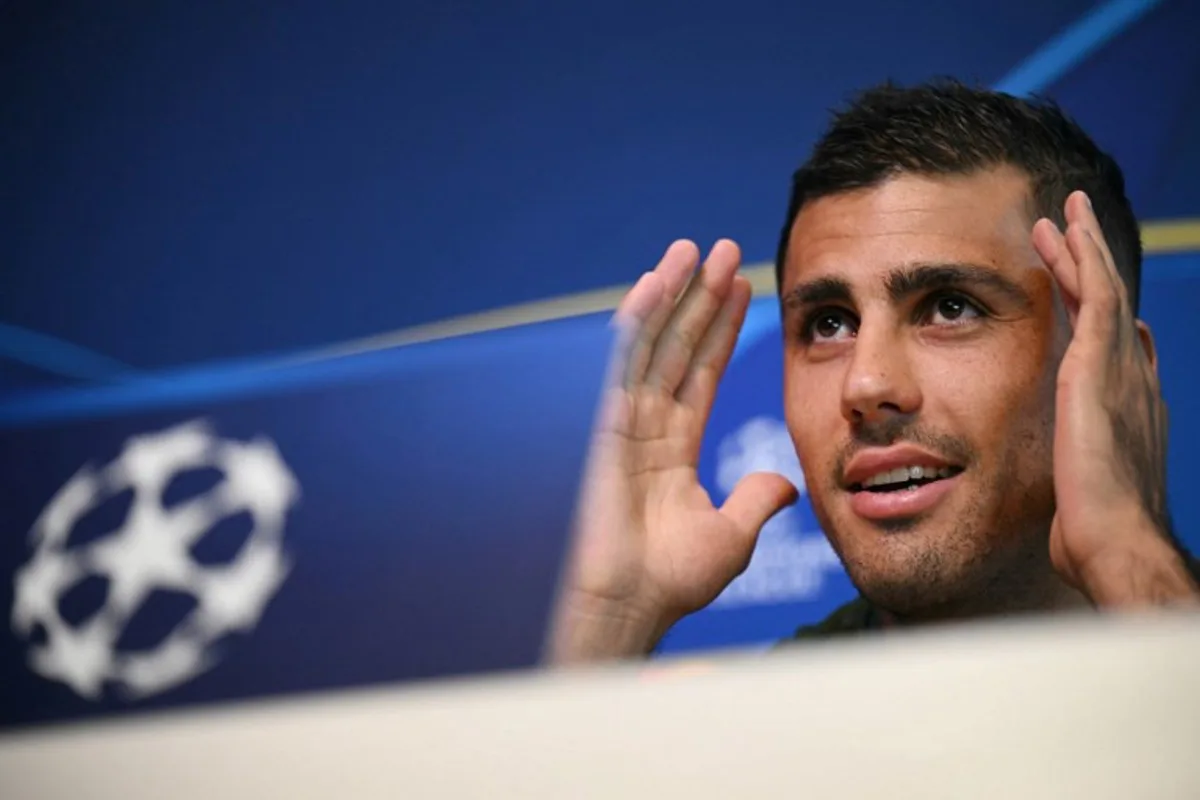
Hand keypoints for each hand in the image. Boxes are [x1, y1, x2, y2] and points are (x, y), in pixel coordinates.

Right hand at [548, 240, 797, 661]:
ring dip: (672, 295)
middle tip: (723, 250)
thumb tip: (785, 481)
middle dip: (700, 298)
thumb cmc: (670, 581)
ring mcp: (624, 422)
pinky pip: (623, 364)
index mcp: (674, 445)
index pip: (702, 370)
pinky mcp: (605, 426)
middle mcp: (647, 425)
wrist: (629, 605)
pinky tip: (655, 285)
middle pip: (678, 346)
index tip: (743, 286)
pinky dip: (638, 323)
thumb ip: (756, 500)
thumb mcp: (732, 534)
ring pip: (651, 344)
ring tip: (693, 250)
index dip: (722, 328)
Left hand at [1032, 191, 1175, 595]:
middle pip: (1110, 311)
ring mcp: (1122, 371)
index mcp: (1128, 409)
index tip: (1087, 293)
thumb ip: (1079, 472)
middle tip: (1071, 232)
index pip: (1115, 350)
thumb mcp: (1085, 493)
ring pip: (1105, 291)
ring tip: (1067, 213)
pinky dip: (1086, 259)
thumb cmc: (1095, 534)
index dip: (1100, 316)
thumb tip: (1072, 474)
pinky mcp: (1100, 367)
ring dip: (1086, 249)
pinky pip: (1098, 295)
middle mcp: (1133, 381)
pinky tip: (1070, 231)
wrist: (1115, 541)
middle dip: (1091, 270)